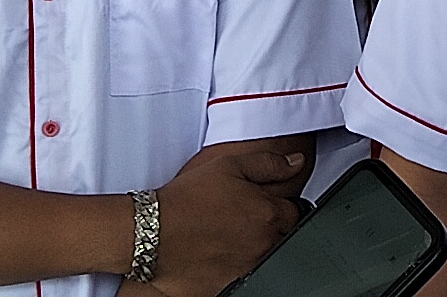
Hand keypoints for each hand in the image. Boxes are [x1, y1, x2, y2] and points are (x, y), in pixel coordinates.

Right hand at [149, 150, 305, 296]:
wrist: (151, 233)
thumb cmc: (185, 201)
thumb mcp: (229, 165)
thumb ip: (268, 164)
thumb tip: (295, 162)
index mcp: (268, 214)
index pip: (294, 212)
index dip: (276, 205)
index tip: (259, 204)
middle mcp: (262, 244)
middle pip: (281, 236)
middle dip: (268, 226)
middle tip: (239, 217)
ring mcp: (247, 267)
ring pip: (263, 255)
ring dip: (251, 245)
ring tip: (224, 234)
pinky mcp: (230, 285)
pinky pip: (242, 273)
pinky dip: (233, 263)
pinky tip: (216, 251)